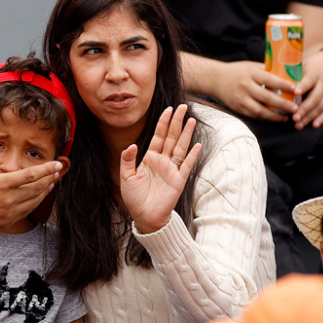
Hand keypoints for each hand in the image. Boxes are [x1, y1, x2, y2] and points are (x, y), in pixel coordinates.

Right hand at [0, 135, 59, 256]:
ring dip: (45, 192)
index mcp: (0, 184)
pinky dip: (35, 204)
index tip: (57, 164)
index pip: (31, 175)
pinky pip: (26, 212)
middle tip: (58, 171)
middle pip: (37, 188)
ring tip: (52, 184)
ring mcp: (8, 213)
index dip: (46, 169)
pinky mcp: (6, 223)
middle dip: (49, 179)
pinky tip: (37, 199)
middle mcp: (8, 200)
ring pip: (34, 201)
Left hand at [120, 105, 201, 233]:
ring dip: (186, 133)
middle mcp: (162, 161)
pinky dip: (192, 155)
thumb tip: (132, 145)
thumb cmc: (134, 198)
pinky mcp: (178, 180)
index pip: (158, 136)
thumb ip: (127, 160)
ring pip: (180, 147)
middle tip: (183, 106)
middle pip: (171, 137)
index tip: (168, 109)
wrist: (144, 216)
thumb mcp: (126, 177)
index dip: (162, 122)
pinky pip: (186, 165)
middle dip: (176, 122)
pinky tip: (197, 144)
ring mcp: (171, 170)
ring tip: (191, 119)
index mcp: (149, 158)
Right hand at [215, 61, 295, 120]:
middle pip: (266, 97)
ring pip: (260, 110)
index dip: (283, 85)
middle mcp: (245, 86)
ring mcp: (241, 99)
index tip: (296, 89)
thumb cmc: (238, 71)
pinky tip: (276, 118)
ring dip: (275, 115)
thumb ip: (267, 71)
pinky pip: (254, 115)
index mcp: (251, 73)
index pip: (269, 80)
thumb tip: (288, 75)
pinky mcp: (238, 108)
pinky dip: (266, 118)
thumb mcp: (252, 67)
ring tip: (287, 117)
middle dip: (283, 104)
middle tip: (296, 108)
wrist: (216, 79)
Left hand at [292, 47, 322, 129]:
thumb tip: (272, 79)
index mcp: (314, 73)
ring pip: (321, 106)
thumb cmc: (315, 65)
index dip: (303, 87)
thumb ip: (292, 72)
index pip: (309, 80)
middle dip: (304, 109)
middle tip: (294, 118)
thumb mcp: (305, 64)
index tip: (295, 93)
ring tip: (299, 125)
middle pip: (315, 97)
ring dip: (310, 116)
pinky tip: (314, 125)